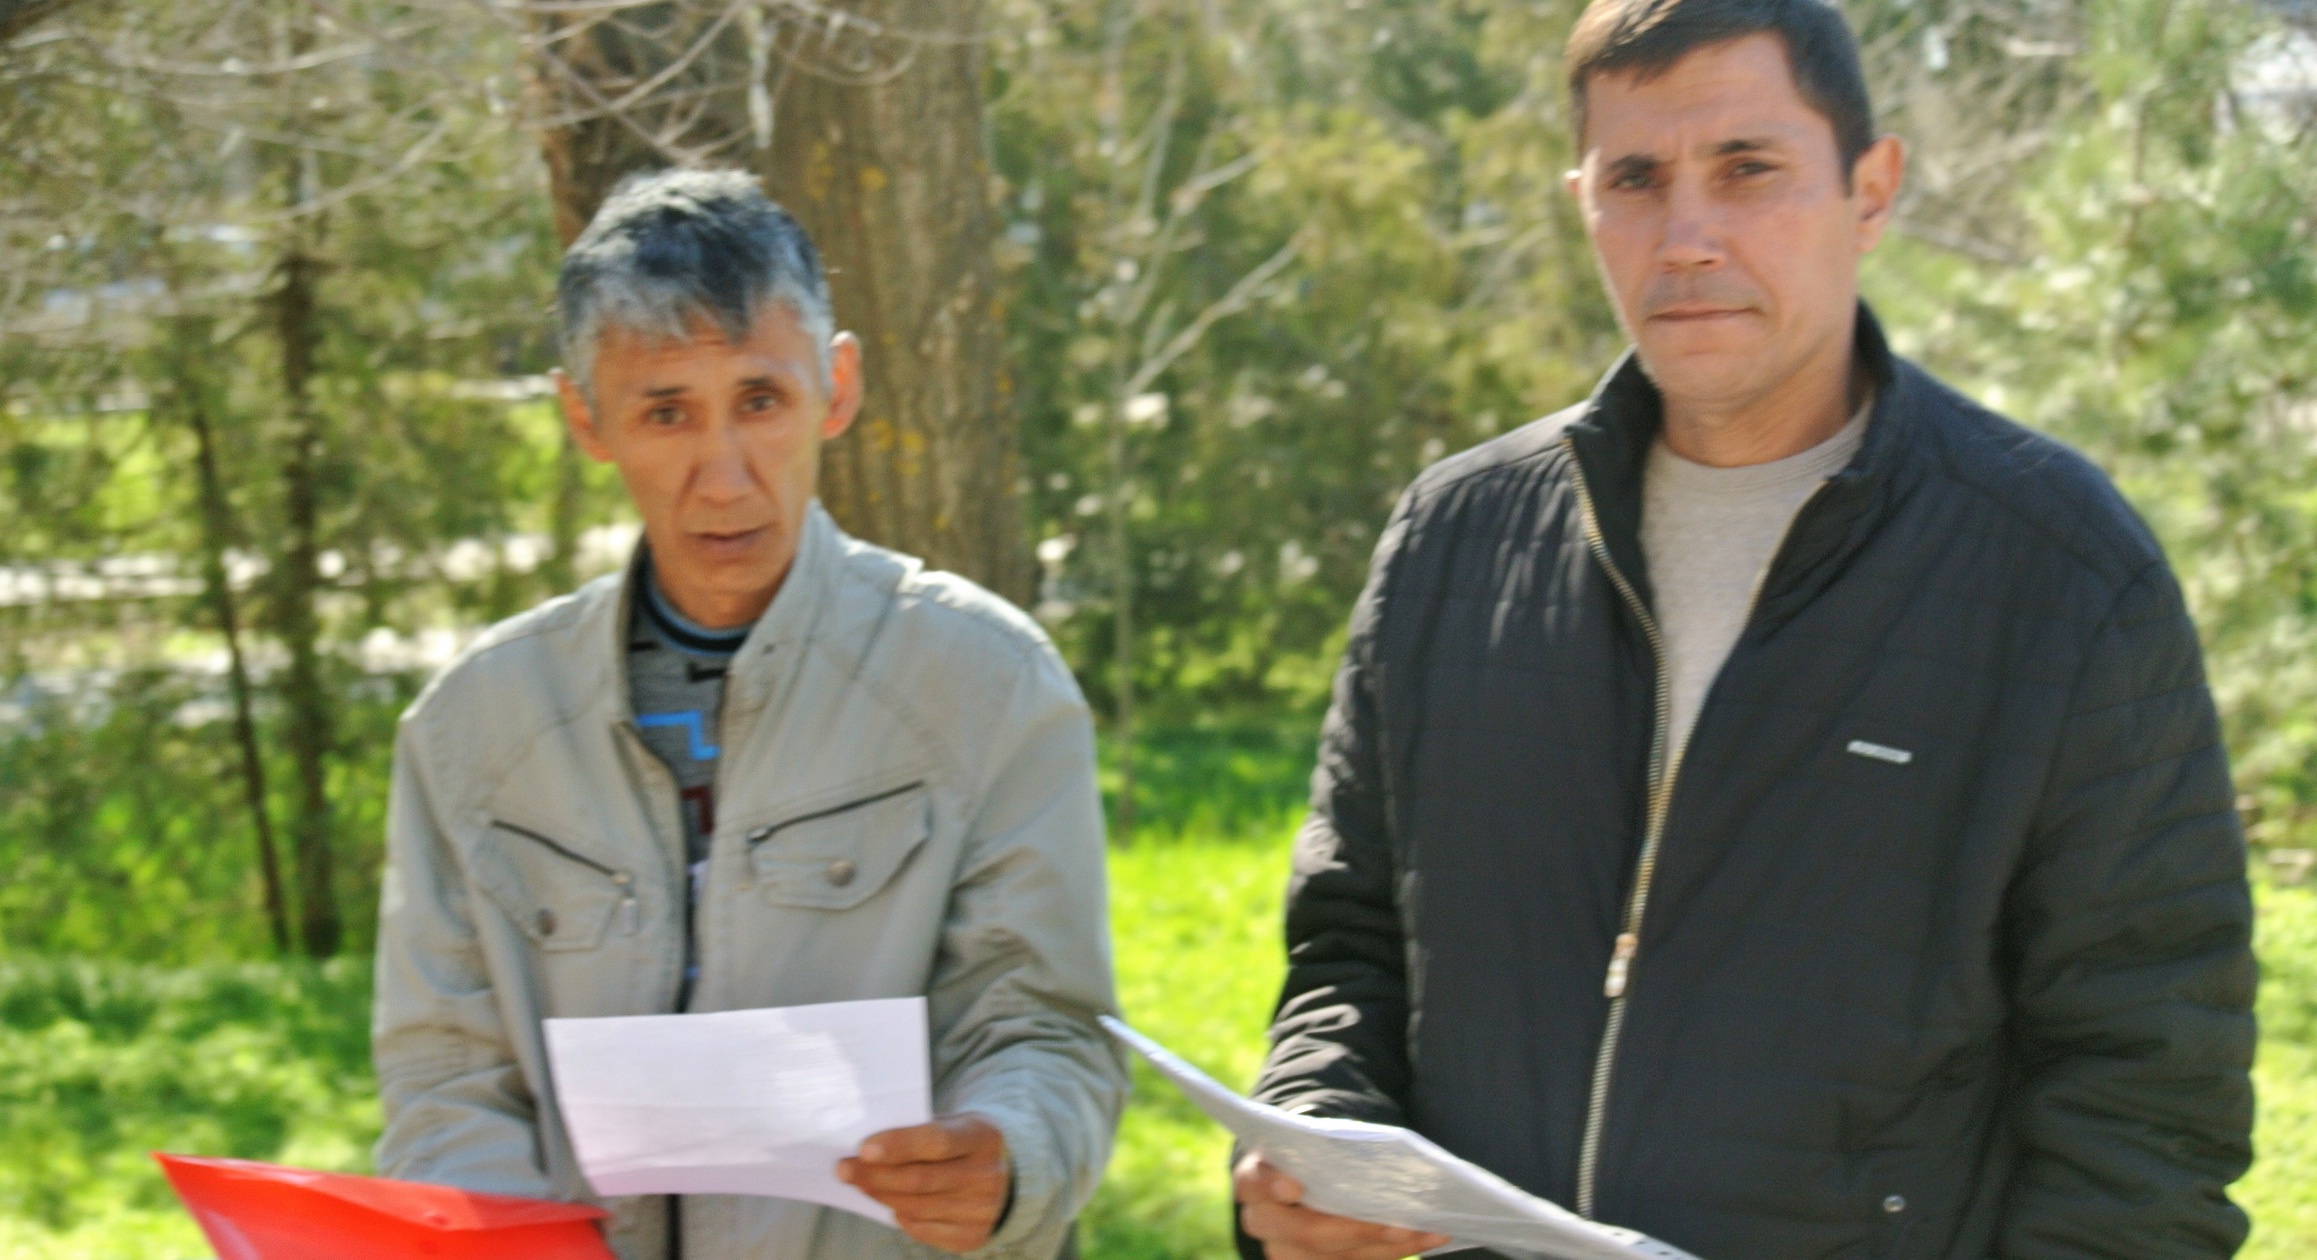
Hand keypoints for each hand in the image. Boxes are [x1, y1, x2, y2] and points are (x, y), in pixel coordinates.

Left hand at [836, 1113, 1010, 1252]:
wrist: (1015, 1174)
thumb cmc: (968, 1142)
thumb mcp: (956, 1124)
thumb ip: (921, 1132)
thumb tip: (869, 1149)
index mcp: (982, 1138)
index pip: (937, 1142)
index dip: (899, 1145)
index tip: (864, 1149)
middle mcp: (986, 1176)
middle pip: (919, 1180)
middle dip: (875, 1175)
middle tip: (844, 1169)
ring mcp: (982, 1211)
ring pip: (916, 1207)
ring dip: (881, 1195)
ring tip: (861, 1183)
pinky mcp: (973, 1236)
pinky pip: (924, 1230)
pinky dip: (902, 1216)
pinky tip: (892, 1203)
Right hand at [1234, 1151, 1450, 1259]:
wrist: (1303, 1172)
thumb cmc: (1310, 1149)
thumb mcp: (1310, 1139)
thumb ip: (1327, 1146)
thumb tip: (1380, 1153)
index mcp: (1253, 1180)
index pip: (1254, 1183)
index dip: (1271, 1186)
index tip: (1295, 1188)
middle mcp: (1264, 1223)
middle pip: (1306, 1234)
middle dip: (1357, 1229)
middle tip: (1399, 1224)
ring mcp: (1288, 1251)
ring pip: (1336, 1257)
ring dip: (1388, 1245)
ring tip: (1429, 1230)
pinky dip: (1395, 1250)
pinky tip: (1430, 1237)